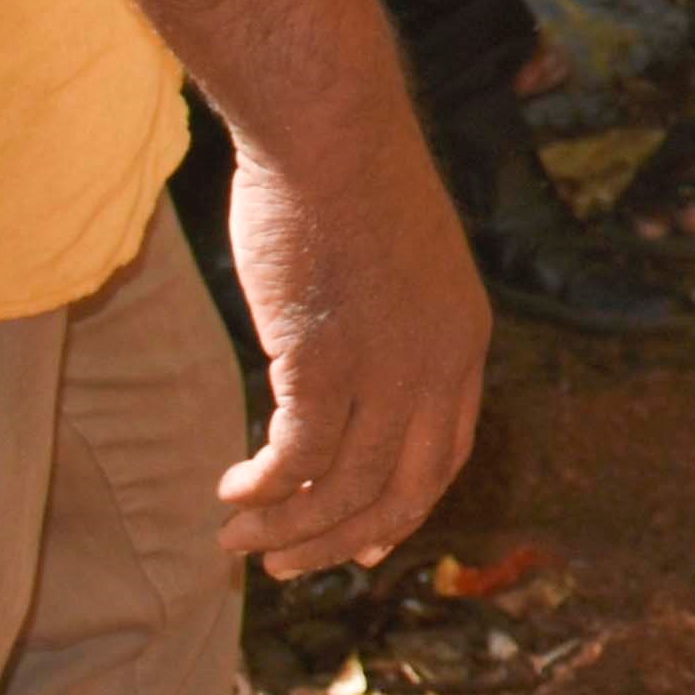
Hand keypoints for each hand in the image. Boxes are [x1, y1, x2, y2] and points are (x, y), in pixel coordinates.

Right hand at [212, 102, 488, 576]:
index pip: (444, 455)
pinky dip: (263, 489)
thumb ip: (385, 324)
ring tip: (236, 541)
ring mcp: (387, 366)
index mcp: (464, 339)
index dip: (401, 510)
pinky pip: (297, 459)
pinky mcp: (324, 361)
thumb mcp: (397, 262)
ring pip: (346, 488)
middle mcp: (440, 364)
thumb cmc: (347, 180)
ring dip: (289, 528)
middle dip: (340, 541)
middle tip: (284, 568)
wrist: (329, 126)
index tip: (357, 544)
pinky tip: (229, 492)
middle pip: (402, 491)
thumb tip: (338, 373)